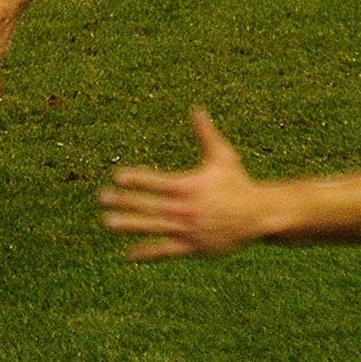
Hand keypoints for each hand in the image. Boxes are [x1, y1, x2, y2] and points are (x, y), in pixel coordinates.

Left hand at [98, 109, 271, 259]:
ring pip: (153, 227)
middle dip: (124, 200)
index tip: (118, 175)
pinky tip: (129, 253)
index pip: (157, 181)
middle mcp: (186, 208)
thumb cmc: (237, 182)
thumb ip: (205, 134)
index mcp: (190, 186)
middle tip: (102, 198)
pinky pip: (166, 251)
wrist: (258, 214)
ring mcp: (188, 229)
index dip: (137, 178)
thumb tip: (196, 108)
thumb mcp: (223, 156)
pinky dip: (148, 253)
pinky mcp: (193, 246)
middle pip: (149, 204)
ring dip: (130, 225)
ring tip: (108, 222)